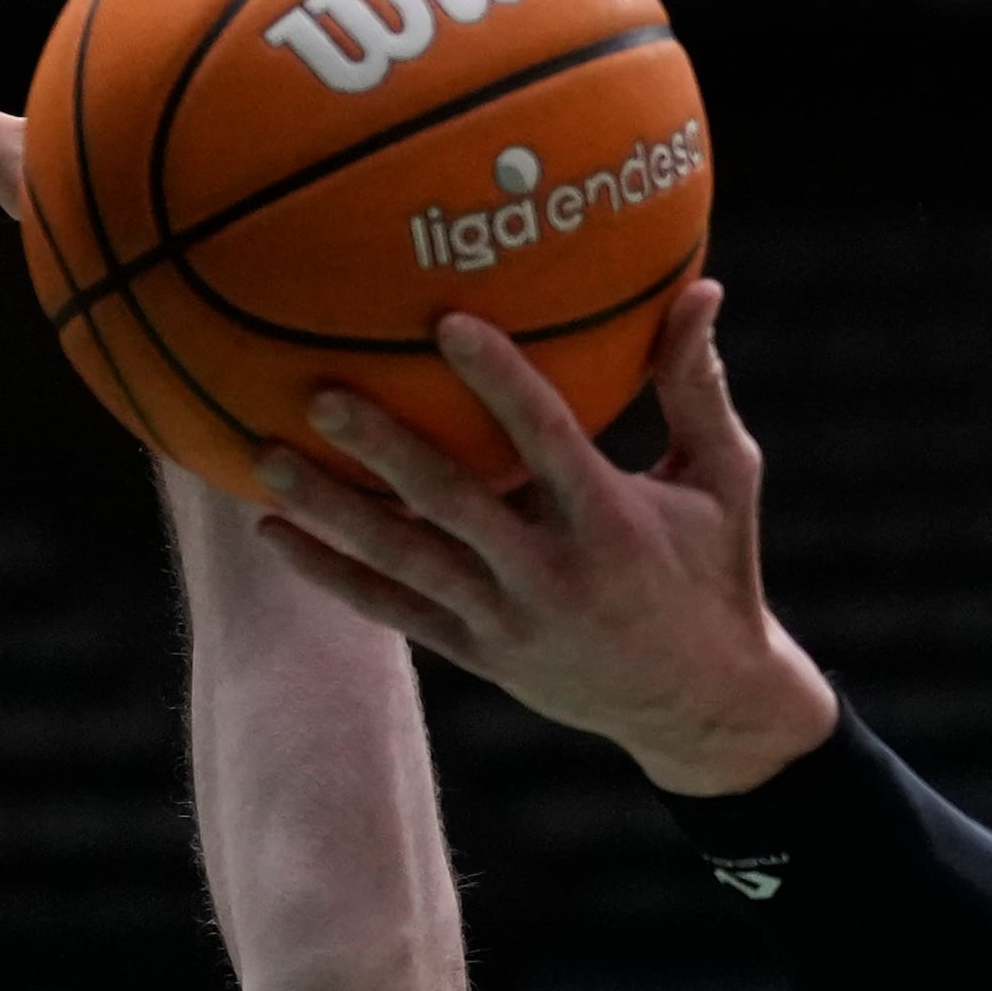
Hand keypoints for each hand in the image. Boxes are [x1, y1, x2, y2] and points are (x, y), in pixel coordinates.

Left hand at [245, 286, 842, 796]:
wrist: (701, 707)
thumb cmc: (716, 572)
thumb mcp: (725, 479)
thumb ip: (696, 385)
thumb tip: (701, 283)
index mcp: (610, 521)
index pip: (547, 439)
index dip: (499, 382)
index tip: (449, 322)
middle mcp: (551, 575)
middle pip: (453, 503)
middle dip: (384, 448)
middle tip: (320, 392)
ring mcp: (507, 622)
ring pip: (405, 561)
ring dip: (332, 512)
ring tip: (266, 459)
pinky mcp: (479, 655)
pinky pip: (394, 611)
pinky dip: (332, 574)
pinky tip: (272, 533)